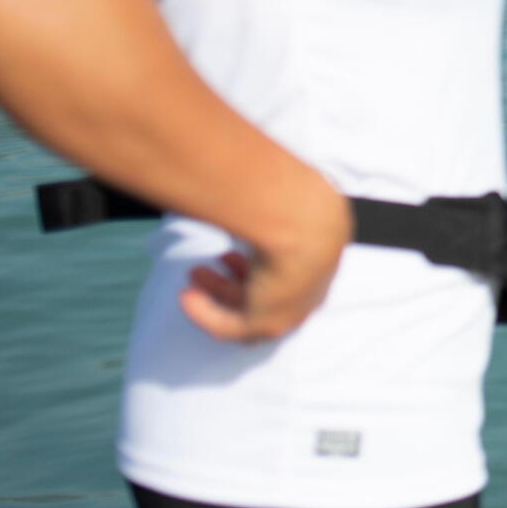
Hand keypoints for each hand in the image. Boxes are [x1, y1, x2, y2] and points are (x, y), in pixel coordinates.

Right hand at [180, 184, 351, 342]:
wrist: (306, 222)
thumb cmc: (299, 198)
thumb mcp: (292, 196)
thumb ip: (274, 200)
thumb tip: (257, 180)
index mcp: (320, 257)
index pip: (289, 269)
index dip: (256, 262)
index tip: (231, 249)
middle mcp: (310, 287)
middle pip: (267, 293)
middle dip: (233, 278)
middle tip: (207, 264)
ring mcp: (292, 308)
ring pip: (248, 311)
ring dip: (217, 293)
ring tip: (194, 273)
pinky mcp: (269, 322)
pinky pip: (230, 327)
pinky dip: (205, 314)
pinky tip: (186, 296)